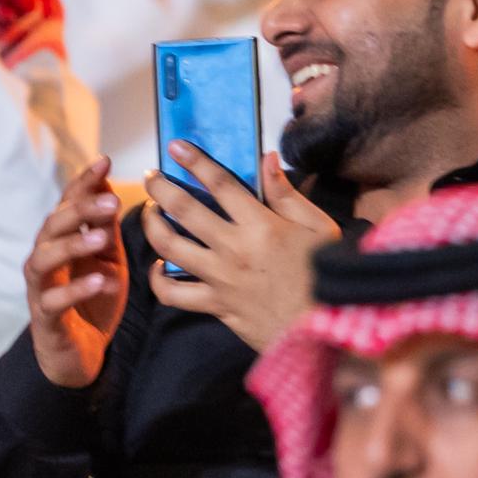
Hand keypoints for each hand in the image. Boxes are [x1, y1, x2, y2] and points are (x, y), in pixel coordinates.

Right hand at [20, 158, 126, 389]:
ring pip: (44, 259)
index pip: (68, 203)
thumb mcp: (108, 258)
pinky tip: (99, 281)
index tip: (104, 160)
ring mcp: (41, 288)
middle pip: (54, 225)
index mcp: (62, 240)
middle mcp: (45, 258)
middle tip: (112, 200)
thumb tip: (109, 186)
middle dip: (81, 210)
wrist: (80, 352)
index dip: (84, 182)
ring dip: (72, 245)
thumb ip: (105, 227)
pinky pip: (54, 301)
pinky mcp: (46, 319)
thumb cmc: (93, 299)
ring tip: (101, 238)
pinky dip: (75, 290)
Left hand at [143, 148, 342, 352]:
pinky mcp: (215, 306)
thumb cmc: (327, 275)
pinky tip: (159, 267)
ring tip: (150, 213)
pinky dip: (159, 280)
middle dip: (161, 187)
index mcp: (261, 225)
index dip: (195, 161)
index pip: (220, 184)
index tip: (176, 146)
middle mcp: (233, 249)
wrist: (323, 330)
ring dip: (152, 225)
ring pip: (169, 247)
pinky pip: (174, 293)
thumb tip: (266, 159)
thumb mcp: (319, 228)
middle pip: (184, 210)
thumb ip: (288, 194)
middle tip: (152, 176)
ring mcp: (220, 279)